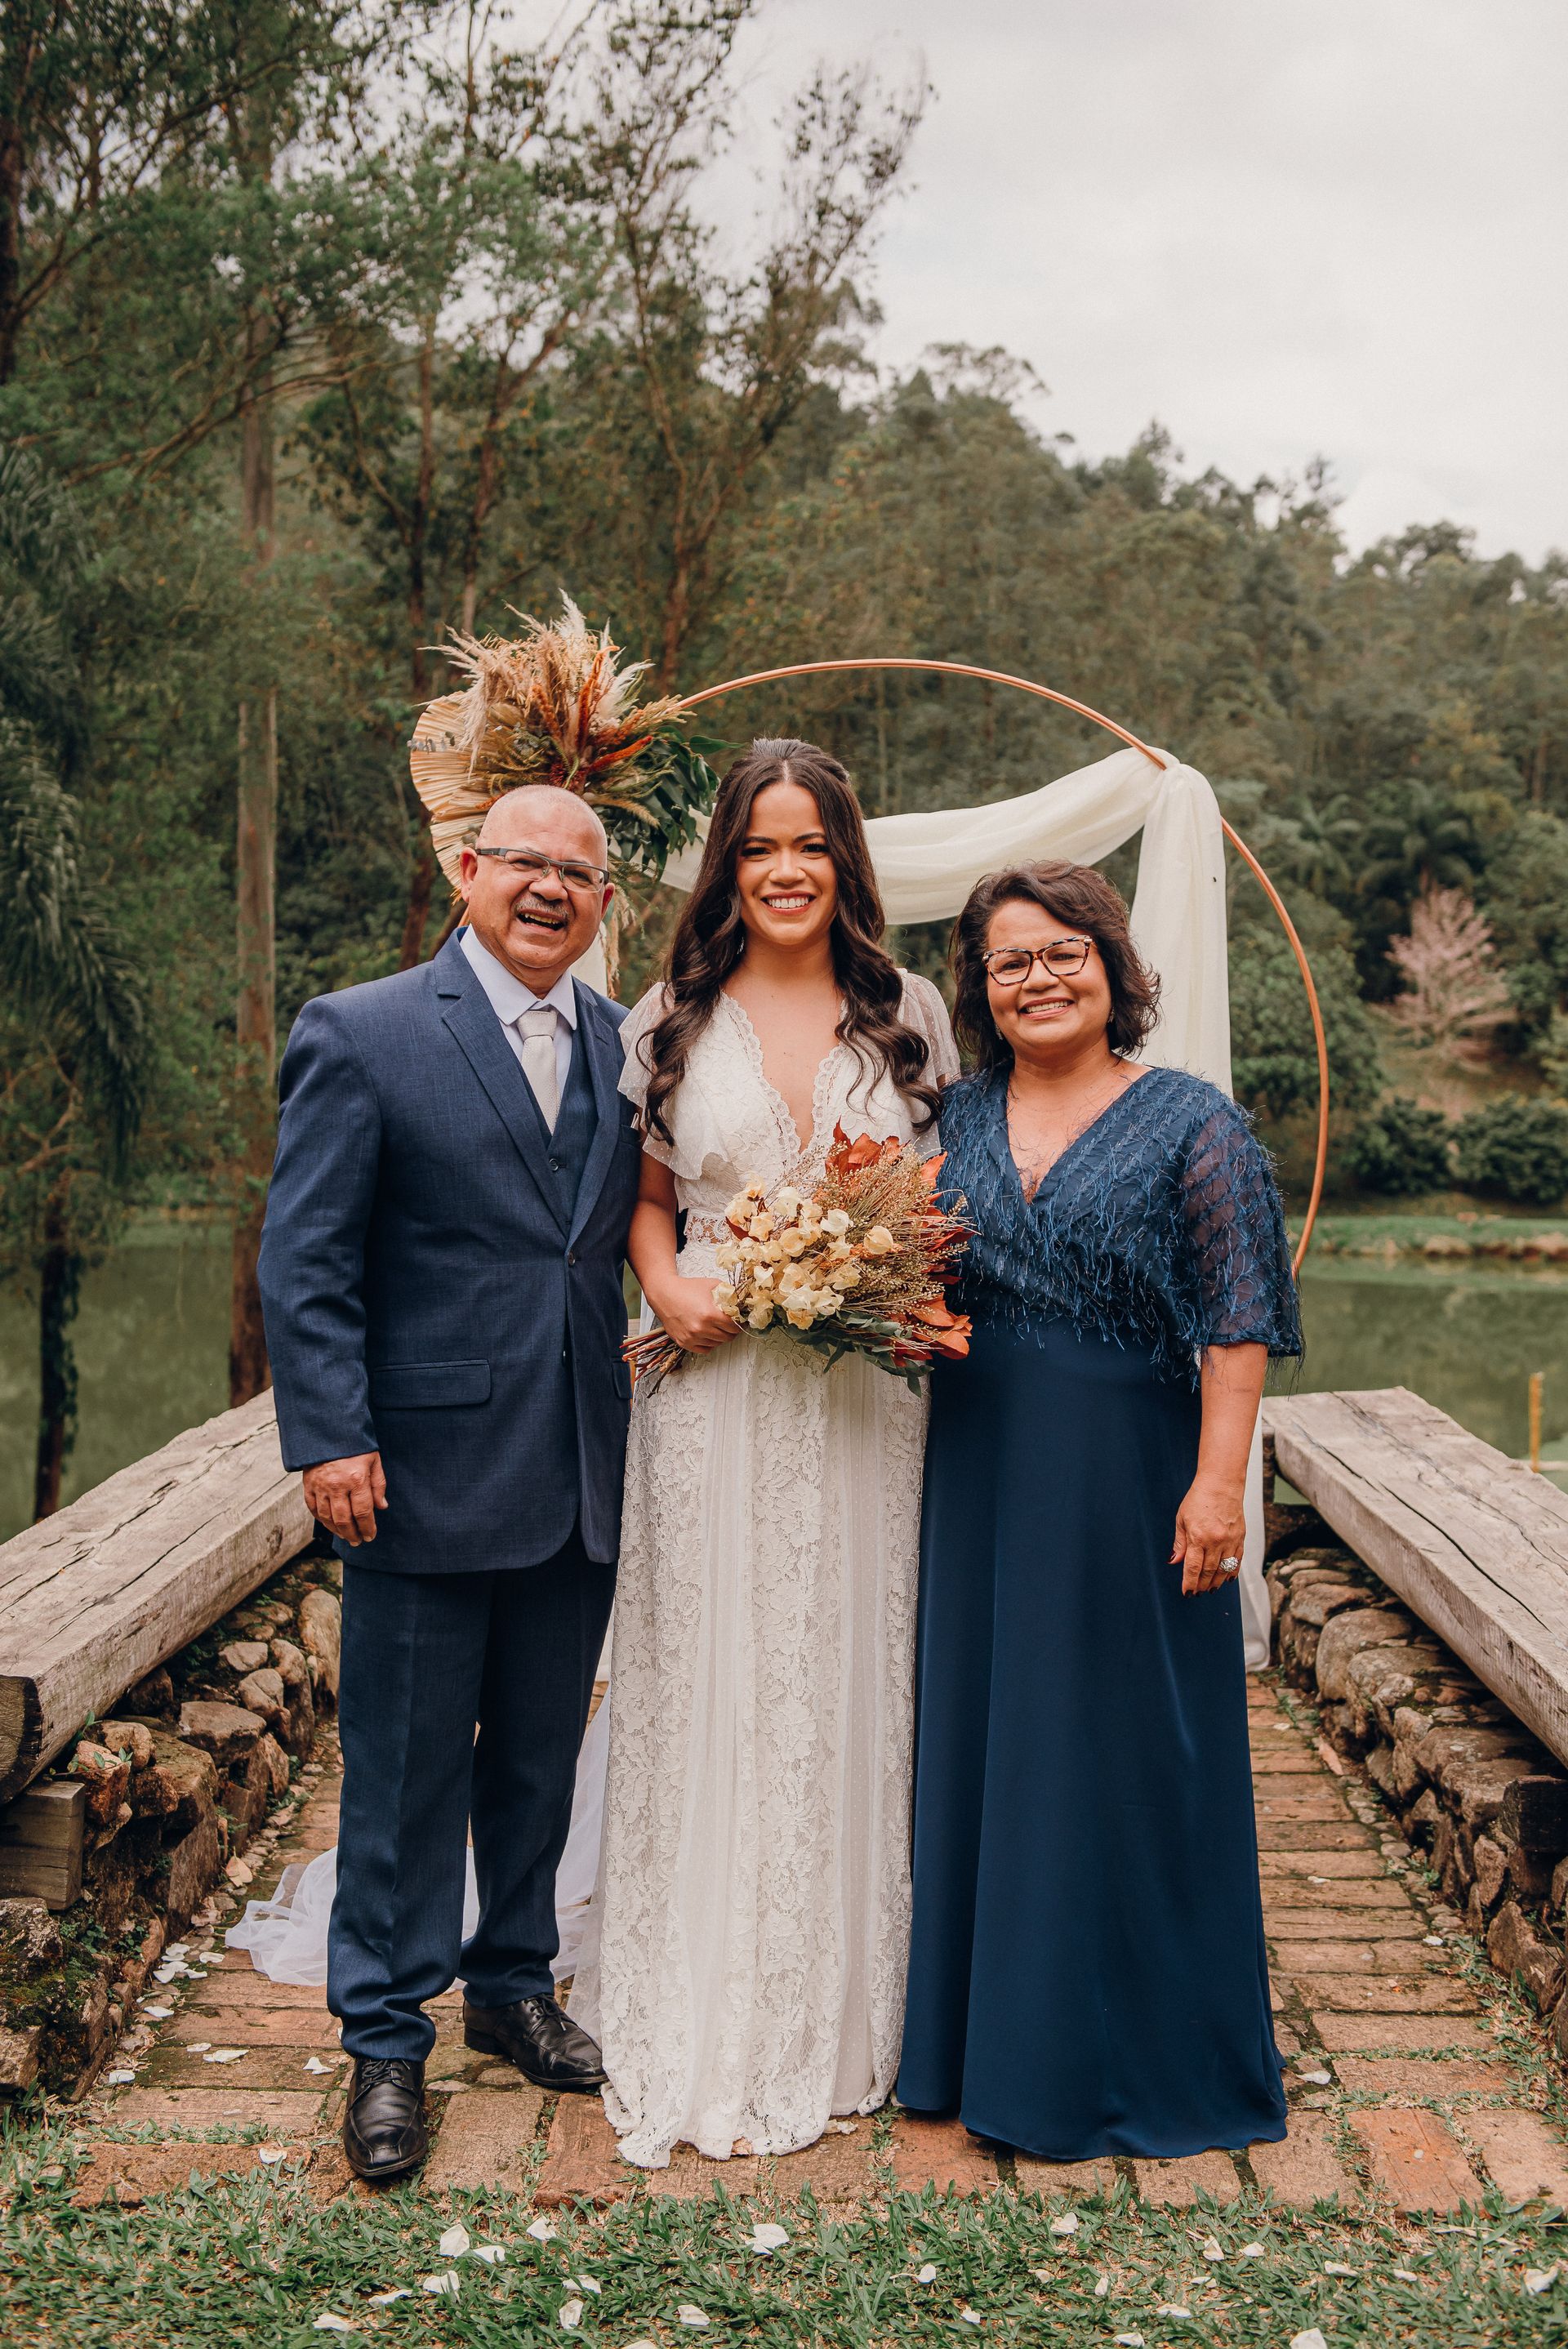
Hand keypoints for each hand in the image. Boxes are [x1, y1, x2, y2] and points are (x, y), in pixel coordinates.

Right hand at [303, 1452, 386, 1546]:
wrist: (328, 1430)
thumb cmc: (355, 1445)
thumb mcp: (374, 1460)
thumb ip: (378, 1484)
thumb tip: (382, 1507)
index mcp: (356, 1479)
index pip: (363, 1512)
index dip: (367, 1528)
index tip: (370, 1536)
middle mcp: (337, 1485)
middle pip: (344, 1520)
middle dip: (353, 1534)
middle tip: (358, 1541)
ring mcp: (320, 1486)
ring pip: (327, 1517)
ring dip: (337, 1531)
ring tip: (346, 1536)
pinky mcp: (308, 1484)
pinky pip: (313, 1508)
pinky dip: (321, 1520)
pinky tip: (330, 1525)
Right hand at [647, 1275, 741, 1353]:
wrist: (665, 1294)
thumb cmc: (687, 1288)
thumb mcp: (712, 1285)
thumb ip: (729, 1293)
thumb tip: (741, 1301)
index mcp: (709, 1314)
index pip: (733, 1327)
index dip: (739, 1324)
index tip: (739, 1322)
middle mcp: (701, 1328)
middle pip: (727, 1337)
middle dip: (731, 1331)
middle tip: (731, 1326)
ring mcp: (692, 1337)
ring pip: (716, 1344)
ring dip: (720, 1337)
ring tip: (718, 1328)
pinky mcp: (684, 1342)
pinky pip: (704, 1349)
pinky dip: (709, 1344)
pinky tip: (709, 1335)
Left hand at [1171, 1473, 1245, 1596]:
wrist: (1221, 1484)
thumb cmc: (1199, 1498)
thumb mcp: (1182, 1519)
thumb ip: (1180, 1543)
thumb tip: (1174, 1561)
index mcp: (1198, 1536)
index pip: (1193, 1567)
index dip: (1189, 1583)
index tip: (1187, 1592)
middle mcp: (1215, 1541)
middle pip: (1209, 1571)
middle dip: (1202, 1585)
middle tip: (1198, 1593)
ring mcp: (1230, 1540)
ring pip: (1224, 1569)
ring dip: (1217, 1582)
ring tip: (1211, 1589)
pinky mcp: (1240, 1538)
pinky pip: (1237, 1561)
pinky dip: (1232, 1572)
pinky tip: (1227, 1579)